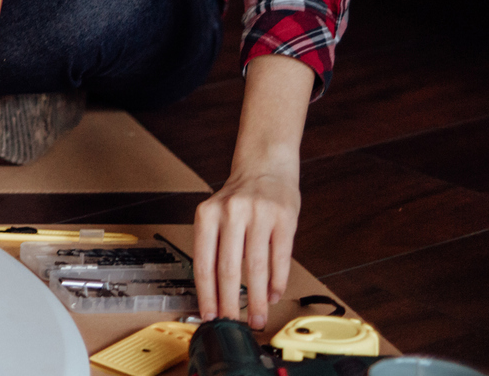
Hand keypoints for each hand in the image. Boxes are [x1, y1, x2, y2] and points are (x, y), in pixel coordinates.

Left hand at [194, 167, 300, 327]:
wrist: (265, 164)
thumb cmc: (238, 196)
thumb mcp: (216, 214)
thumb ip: (215, 246)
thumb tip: (216, 292)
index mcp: (207, 214)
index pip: (203, 263)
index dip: (206, 294)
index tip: (209, 316)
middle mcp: (230, 213)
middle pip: (228, 269)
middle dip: (230, 303)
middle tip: (233, 323)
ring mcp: (259, 215)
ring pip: (256, 268)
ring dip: (257, 299)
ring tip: (258, 317)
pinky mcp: (284, 219)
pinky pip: (280, 258)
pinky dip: (277, 282)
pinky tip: (274, 295)